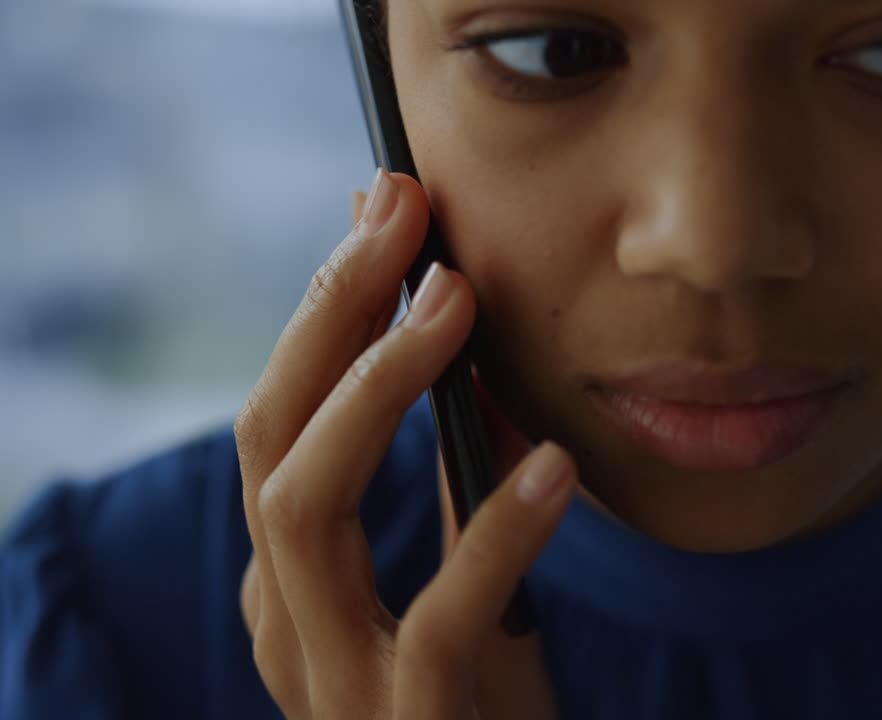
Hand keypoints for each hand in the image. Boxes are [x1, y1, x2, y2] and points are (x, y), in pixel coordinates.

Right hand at [237, 170, 571, 718]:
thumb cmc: (480, 701)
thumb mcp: (464, 577)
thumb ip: (453, 481)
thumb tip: (470, 350)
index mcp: (293, 579)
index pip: (277, 418)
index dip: (325, 309)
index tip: (385, 210)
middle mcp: (286, 623)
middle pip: (268, 439)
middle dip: (331, 316)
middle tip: (402, 218)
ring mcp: (334, 683)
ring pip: (306, 508)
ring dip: (377, 388)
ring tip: (455, 306)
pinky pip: (444, 619)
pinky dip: (497, 531)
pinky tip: (553, 466)